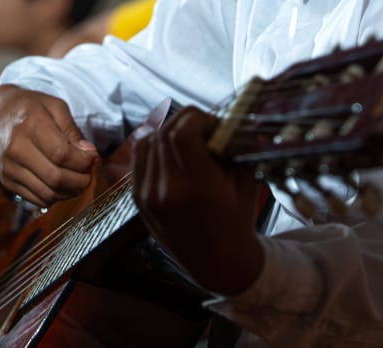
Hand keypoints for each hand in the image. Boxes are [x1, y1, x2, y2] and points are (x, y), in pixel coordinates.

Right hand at [0, 84, 97, 205]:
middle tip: (90, 174)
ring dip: (70, 192)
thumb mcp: (55, 107)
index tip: (93, 158)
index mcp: (29, 125)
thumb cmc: (29, 108)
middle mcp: (15, 149)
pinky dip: (55, 197)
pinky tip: (62, 186)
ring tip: (79, 180)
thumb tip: (89, 154)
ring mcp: (9, 168)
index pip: (61, 154)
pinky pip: (36, 199)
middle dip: (81, 180)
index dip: (83, 161)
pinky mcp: (7, 182)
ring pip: (47, 193)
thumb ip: (72, 130)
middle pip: (55, 178)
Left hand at [133, 107, 263, 296]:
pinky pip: (138, 159)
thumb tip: (219, 122)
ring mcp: (147, 195)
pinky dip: (153, 147)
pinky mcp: (138, 199)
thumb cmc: (236, 222)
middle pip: (164, 132)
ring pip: (147, 141)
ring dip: (168, 132)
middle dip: (186, 121)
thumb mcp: (245, 182)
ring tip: (187, 141)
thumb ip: (230, 148)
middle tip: (203, 129)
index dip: (199, 118)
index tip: (213, 124)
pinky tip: (171, 153)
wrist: (218, 263)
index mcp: (197, 187)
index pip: (183, 132)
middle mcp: (166, 190)